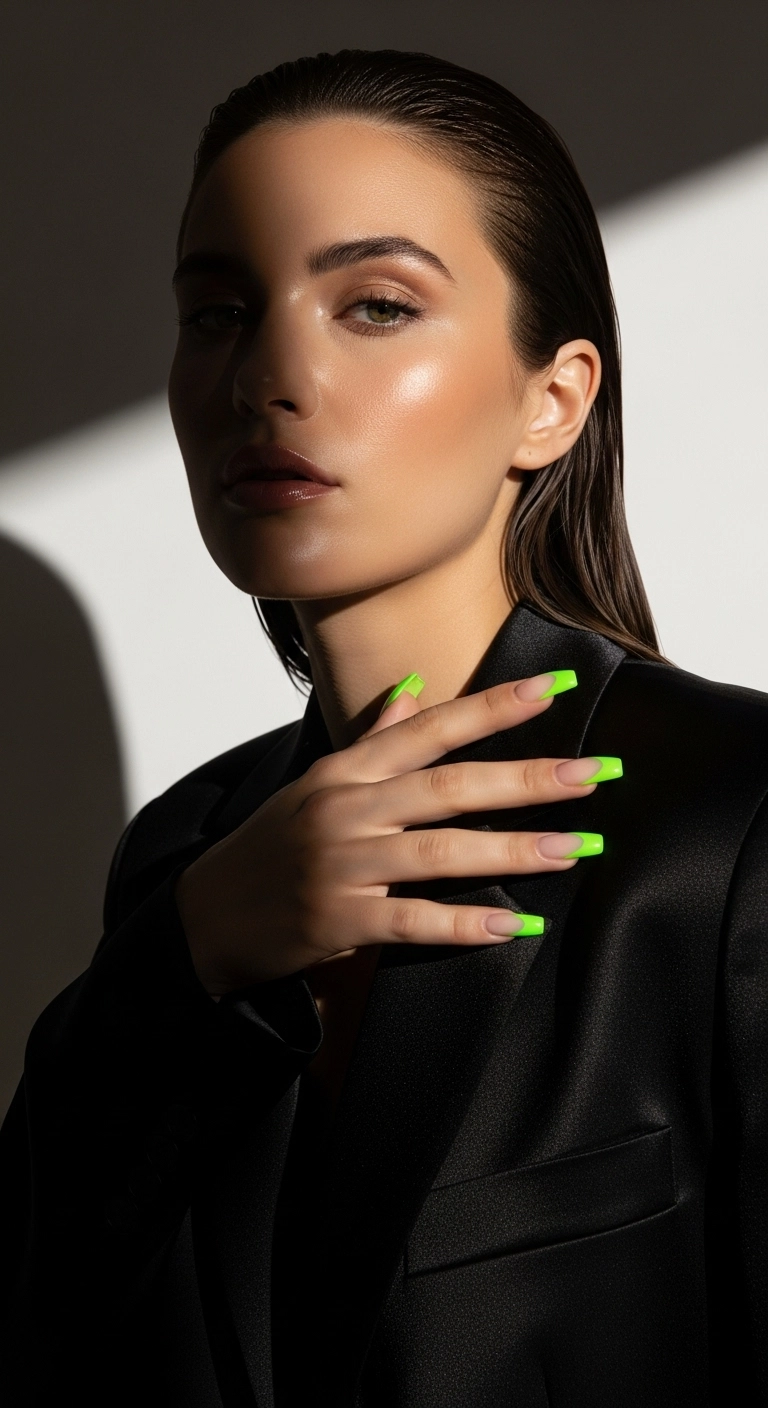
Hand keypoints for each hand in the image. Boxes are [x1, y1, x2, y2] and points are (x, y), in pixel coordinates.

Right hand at [175, 673, 606, 992]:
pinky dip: (468, 923)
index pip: (431, 728)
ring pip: (441, 852)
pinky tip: (518, 923)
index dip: (495, 706)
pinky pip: (415, 920)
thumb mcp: (316, 783)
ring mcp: (342, 866)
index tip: (557, 686)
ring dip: (516, 849)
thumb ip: (371, 740)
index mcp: (345, 770)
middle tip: (599, 772)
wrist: (206, 915)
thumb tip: (414, 689)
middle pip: (450, 786)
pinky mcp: (340, 922)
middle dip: (530, 777)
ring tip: (579, 847)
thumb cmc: (272, 844)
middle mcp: (345, 810)